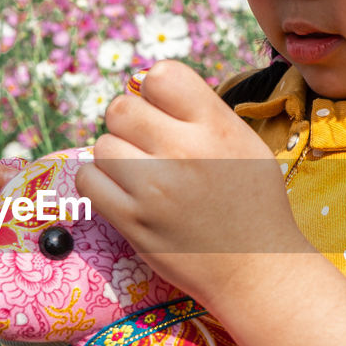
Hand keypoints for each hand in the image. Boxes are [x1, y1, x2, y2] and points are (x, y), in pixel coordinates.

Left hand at [75, 60, 311, 305]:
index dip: (155, 92)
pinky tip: (123, 192)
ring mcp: (155, 189)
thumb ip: (200, 113)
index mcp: (216, 126)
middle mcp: (185, 151)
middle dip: (130, 124)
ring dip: (116, 156)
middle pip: (121, 108)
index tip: (165, 114)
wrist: (256, 270)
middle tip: (147, 147)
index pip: (161, 75)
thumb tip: (146, 86)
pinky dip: (100, 183)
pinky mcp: (133, 222)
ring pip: (103, 144)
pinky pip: (89, 181)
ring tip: (140, 174)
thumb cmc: (251, 204)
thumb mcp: (243, 144)